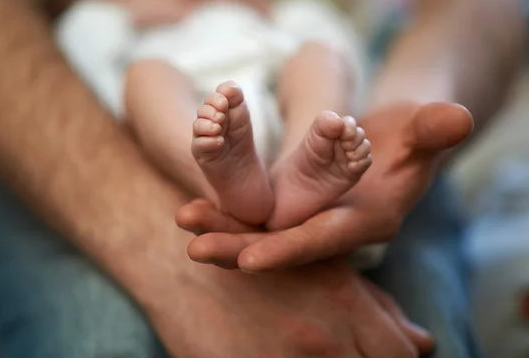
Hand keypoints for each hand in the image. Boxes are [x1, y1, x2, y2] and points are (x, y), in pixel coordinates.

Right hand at [142, 234, 433, 356]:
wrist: (181, 260)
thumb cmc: (252, 255)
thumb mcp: (316, 266)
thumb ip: (374, 304)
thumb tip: (422, 341)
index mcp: (342, 304)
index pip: (400, 355)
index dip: (396, 357)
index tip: (380, 355)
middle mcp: (320, 339)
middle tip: (344, 350)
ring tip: (304, 347)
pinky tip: (280, 353)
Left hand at [176, 102, 472, 270]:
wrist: (396, 142)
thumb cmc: (411, 134)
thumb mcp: (423, 129)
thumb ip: (433, 130)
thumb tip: (455, 118)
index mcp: (368, 219)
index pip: (325, 239)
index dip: (290, 248)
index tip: (249, 258)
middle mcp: (335, 228)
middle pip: (283, 243)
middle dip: (239, 246)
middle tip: (194, 245)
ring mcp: (312, 220)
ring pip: (262, 232)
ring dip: (223, 230)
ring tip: (183, 219)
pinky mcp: (296, 208)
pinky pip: (257, 217)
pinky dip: (227, 215)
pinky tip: (194, 209)